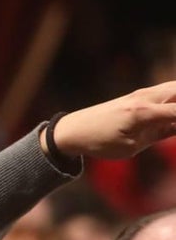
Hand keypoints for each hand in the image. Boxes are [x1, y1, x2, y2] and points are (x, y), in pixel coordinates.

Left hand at [48, 80, 175, 160]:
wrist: (73, 129)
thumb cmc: (100, 141)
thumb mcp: (132, 147)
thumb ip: (162, 133)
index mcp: (143, 112)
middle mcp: (146, 97)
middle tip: (174, 127)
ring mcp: (143, 94)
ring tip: (171, 123)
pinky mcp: (141, 96)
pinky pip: (168, 92)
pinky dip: (175, 99)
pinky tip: (170, 117)